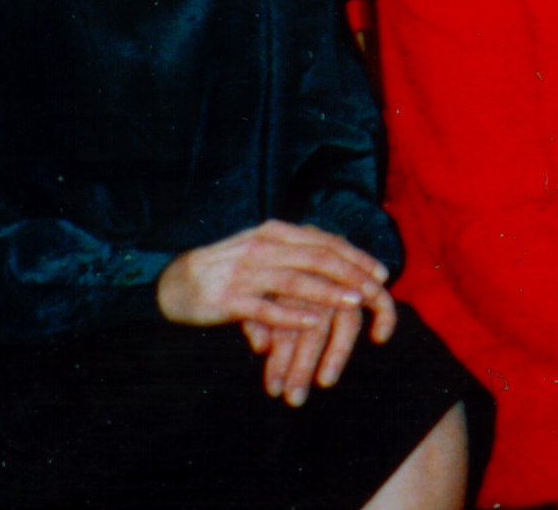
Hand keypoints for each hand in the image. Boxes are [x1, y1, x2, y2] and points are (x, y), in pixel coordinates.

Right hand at [157, 222, 398, 405]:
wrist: (177, 282)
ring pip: (294, 280)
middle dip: (350, 273)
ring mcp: (244, 273)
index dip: (355, 256)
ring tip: (354, 302)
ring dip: (327, 291)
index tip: (380, 273)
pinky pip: (264, 308)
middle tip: (375, 290)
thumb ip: (299, 256)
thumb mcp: (266, 253)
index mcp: (274, 233)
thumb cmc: (230, 270)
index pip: (323, 241)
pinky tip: (312, 323)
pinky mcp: (228, 299)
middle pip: (315, 257)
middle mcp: (262, 247)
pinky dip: (289, 315)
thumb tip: (343, 265)